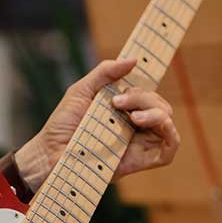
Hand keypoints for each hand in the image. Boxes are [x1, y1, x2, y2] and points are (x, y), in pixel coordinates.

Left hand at [16, 59, 180, 189]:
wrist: (50, 152)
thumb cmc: (62, 124)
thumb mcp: (81, 90)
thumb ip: (105, 72)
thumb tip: (134, 60)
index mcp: (124, 108)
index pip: (148, 92)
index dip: (150, 83)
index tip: (144, 67)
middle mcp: (134, 125)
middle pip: (160, 105)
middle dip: (144, 98)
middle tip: (118, 102)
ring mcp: (138, 143)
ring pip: (166, 123)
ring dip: (156, 113)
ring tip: (132, 117)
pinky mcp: (139, 162)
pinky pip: (168, 151)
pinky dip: (171, 135)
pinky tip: (153, 125)